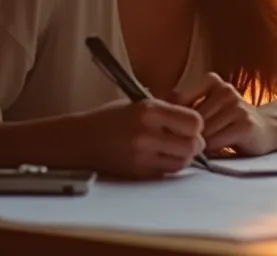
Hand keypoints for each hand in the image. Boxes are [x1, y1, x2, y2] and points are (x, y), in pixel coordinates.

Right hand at [74, 98, 204, 178]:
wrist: (80, 140)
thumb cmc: (110, 118)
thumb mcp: (138, 103)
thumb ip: (167, 110)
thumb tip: (196, 118)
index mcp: (148, 111)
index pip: (193, 122)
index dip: (196, 124)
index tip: (190, 124)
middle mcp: (146, 134)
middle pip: (192, 145)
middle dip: (195, 143)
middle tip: (190, 140)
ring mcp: (141, 156)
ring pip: (182, 162)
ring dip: (184, 156)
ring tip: (176, 149)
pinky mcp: (137, 173)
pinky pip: (166, 172)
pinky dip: (169, 166)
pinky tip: (161, 157)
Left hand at [173, 73, 276, 156]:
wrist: (265, 130)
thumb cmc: (226, 122)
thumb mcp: (206, 107)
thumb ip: (183, 107)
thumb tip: (150, 114)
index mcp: (212, 80)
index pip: (178, 99)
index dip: (171, 118)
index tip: (171, 130)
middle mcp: (225, 89)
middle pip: (190, 118)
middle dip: (186, 134)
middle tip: (188, 143)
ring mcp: (237, 105)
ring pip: (202, 131)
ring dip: (200, 144)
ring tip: (204, 146)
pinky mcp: (245, 124)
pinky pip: (215, 141)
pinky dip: (211, 150)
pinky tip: (216, 149)